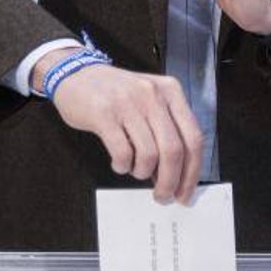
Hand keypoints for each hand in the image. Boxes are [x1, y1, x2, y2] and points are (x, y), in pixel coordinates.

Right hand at [47, 60, 203, 203]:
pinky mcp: (104, 113)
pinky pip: (122, 152)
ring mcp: (128, 102)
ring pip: (149, 155)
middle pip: (173, 150)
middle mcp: (152, 94)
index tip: (185, 192)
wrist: (77, 74)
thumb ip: (166, 129)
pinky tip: (119, 163)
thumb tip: (176, 174)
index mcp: (170, 91)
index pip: (193, 138)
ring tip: (134, 169)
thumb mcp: (149, 100)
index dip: (192, 172)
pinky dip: (123, 166)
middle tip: (162, 196)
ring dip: (142, 173)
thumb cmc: (115, 93)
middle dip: (170, 182)